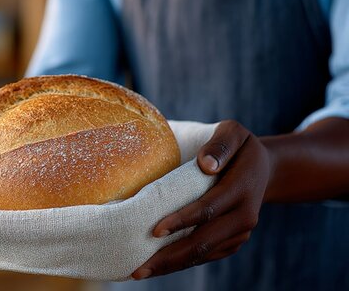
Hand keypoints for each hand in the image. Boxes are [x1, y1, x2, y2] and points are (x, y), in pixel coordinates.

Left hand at [132, 120, 274, 279]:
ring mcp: (240, 233)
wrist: (264, 169)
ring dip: (172, 265)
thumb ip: (221, 144)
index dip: (182, 220)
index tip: (155, 230)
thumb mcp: (234, 133)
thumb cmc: (239, 146)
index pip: (209, 208)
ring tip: (141, 271)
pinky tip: (158, 266)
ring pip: (203, 254)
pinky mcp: (233, 241)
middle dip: (170, 257)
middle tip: (139, 267)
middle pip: (203, 241)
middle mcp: (244, 216)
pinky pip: (206, 256)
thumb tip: (206, 164)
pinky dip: (182, 262)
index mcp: (243, 189)